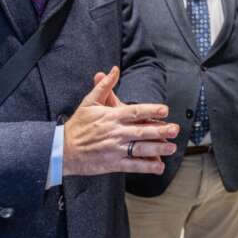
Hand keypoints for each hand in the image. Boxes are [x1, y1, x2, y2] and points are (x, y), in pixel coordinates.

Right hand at [63, 66, 178, 175]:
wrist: (63, 150)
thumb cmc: (78, 125)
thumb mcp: (89, 102)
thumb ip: (104, 86)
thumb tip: (114, 70)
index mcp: (112, 117)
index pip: (135, 112)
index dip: (151, 111)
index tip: (164, 110)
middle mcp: (115, 133)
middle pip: (141, 131)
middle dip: (160, 131)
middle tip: (175, 129)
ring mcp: (115, 149)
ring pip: (140, 149)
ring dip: (157, 149)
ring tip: (171, 148)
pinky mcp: (113, 163)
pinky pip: (132, 165)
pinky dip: (146, 167)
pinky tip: (158, 166)